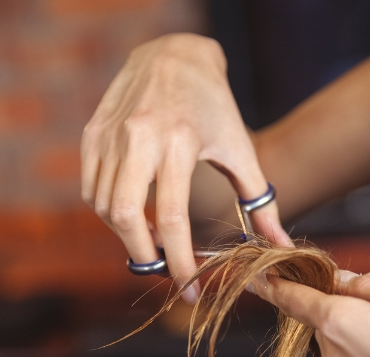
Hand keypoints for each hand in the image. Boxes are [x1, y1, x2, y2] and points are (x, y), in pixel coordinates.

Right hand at [81, 33, 290, 301]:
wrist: (173, 54)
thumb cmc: (213, 105)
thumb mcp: (240, 148)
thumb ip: (260, 200)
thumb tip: (278, 245)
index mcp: (179, 142)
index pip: (173, 218)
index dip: (178, 263)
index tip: (189, 290)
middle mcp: (139, 138)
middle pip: (127, 217)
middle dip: (143, 256)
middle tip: (160, 273)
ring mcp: (111, 135)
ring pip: (104, 206)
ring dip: (125, 235)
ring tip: (150, 241)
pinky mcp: (92, 133)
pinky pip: (91, 188)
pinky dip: (107, 212)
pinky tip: (131, 214)